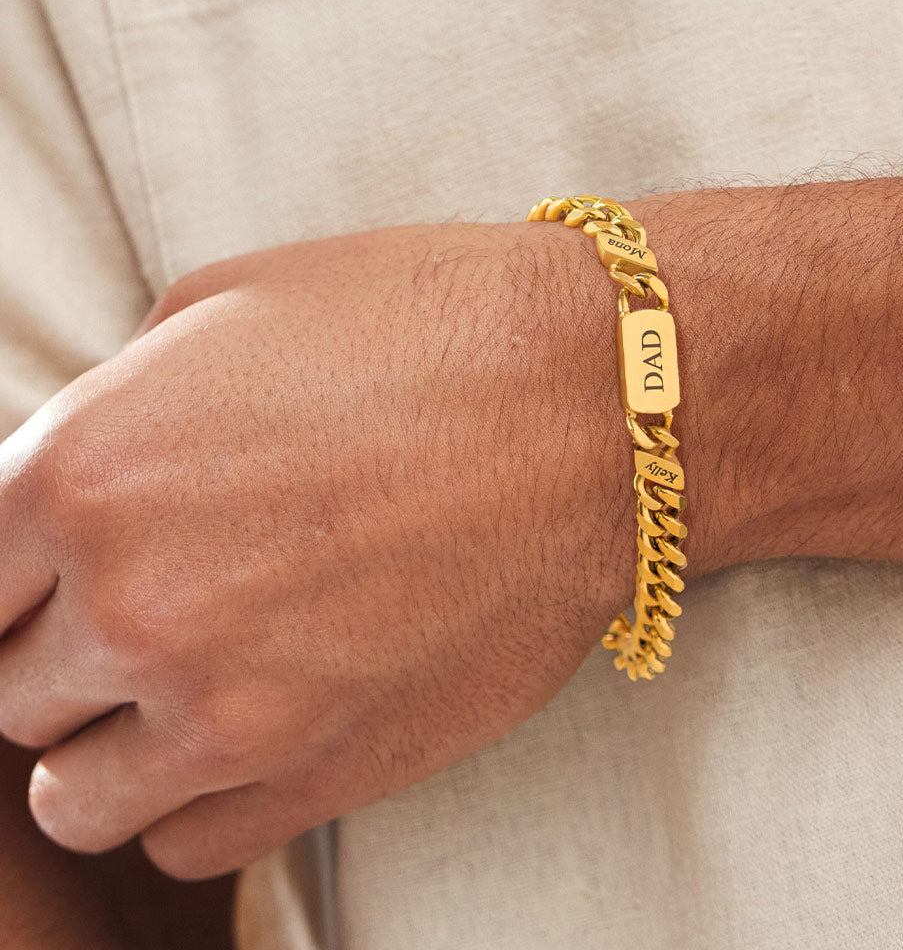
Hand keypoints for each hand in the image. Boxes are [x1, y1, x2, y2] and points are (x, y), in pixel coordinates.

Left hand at [0, 218, 731, 877]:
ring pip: (76, 798)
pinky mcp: (326, 772)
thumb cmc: (425, 330)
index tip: (47, 577)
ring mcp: (233, 711)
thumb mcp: (233, 308)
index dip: (7, 576)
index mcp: (89, 473)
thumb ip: (115, 406)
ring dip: (104, 748)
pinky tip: (242, 736)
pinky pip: (187, 843)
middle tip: (130, 617)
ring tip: (174, 692)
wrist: (595, 410)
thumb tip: (77, 478)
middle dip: (54, 655)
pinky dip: (190, 801)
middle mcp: (138, 608)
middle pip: (7, 695)